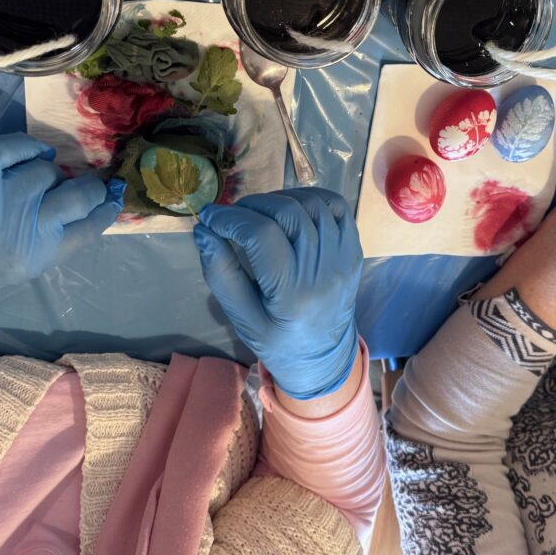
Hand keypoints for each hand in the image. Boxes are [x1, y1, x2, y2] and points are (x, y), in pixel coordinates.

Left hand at [0, 134, 123, 315]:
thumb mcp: (21, 266)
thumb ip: (56, 239)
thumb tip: (93, 207)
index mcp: (40, 254)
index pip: (92, 225)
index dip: (107, 206)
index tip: (112, 195)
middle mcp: (28, 224)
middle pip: (80, 194)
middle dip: (89, 186)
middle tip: (84, 182)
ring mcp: (2, 192)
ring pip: (48, 169)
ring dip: (47, 172)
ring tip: (35, 178)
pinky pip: (19, 146)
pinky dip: (30, 147)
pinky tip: (32, 153)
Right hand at [193, 188, 361, 400]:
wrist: (323, 355)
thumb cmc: (277, 340)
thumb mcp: (241, 317)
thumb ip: (221, 273)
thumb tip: (203, 230)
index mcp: (293, 294)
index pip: (261, 235)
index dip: (230, 218)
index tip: (209, 217)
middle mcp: (325, 270)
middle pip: (287, 212)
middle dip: (251, 206)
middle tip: (231, 217)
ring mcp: (344, 257)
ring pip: (311, 203)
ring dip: (277, 200)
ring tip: (256, 215)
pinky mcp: (353, 248)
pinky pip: (335, 205)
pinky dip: (308, 199)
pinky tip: (288, 211)